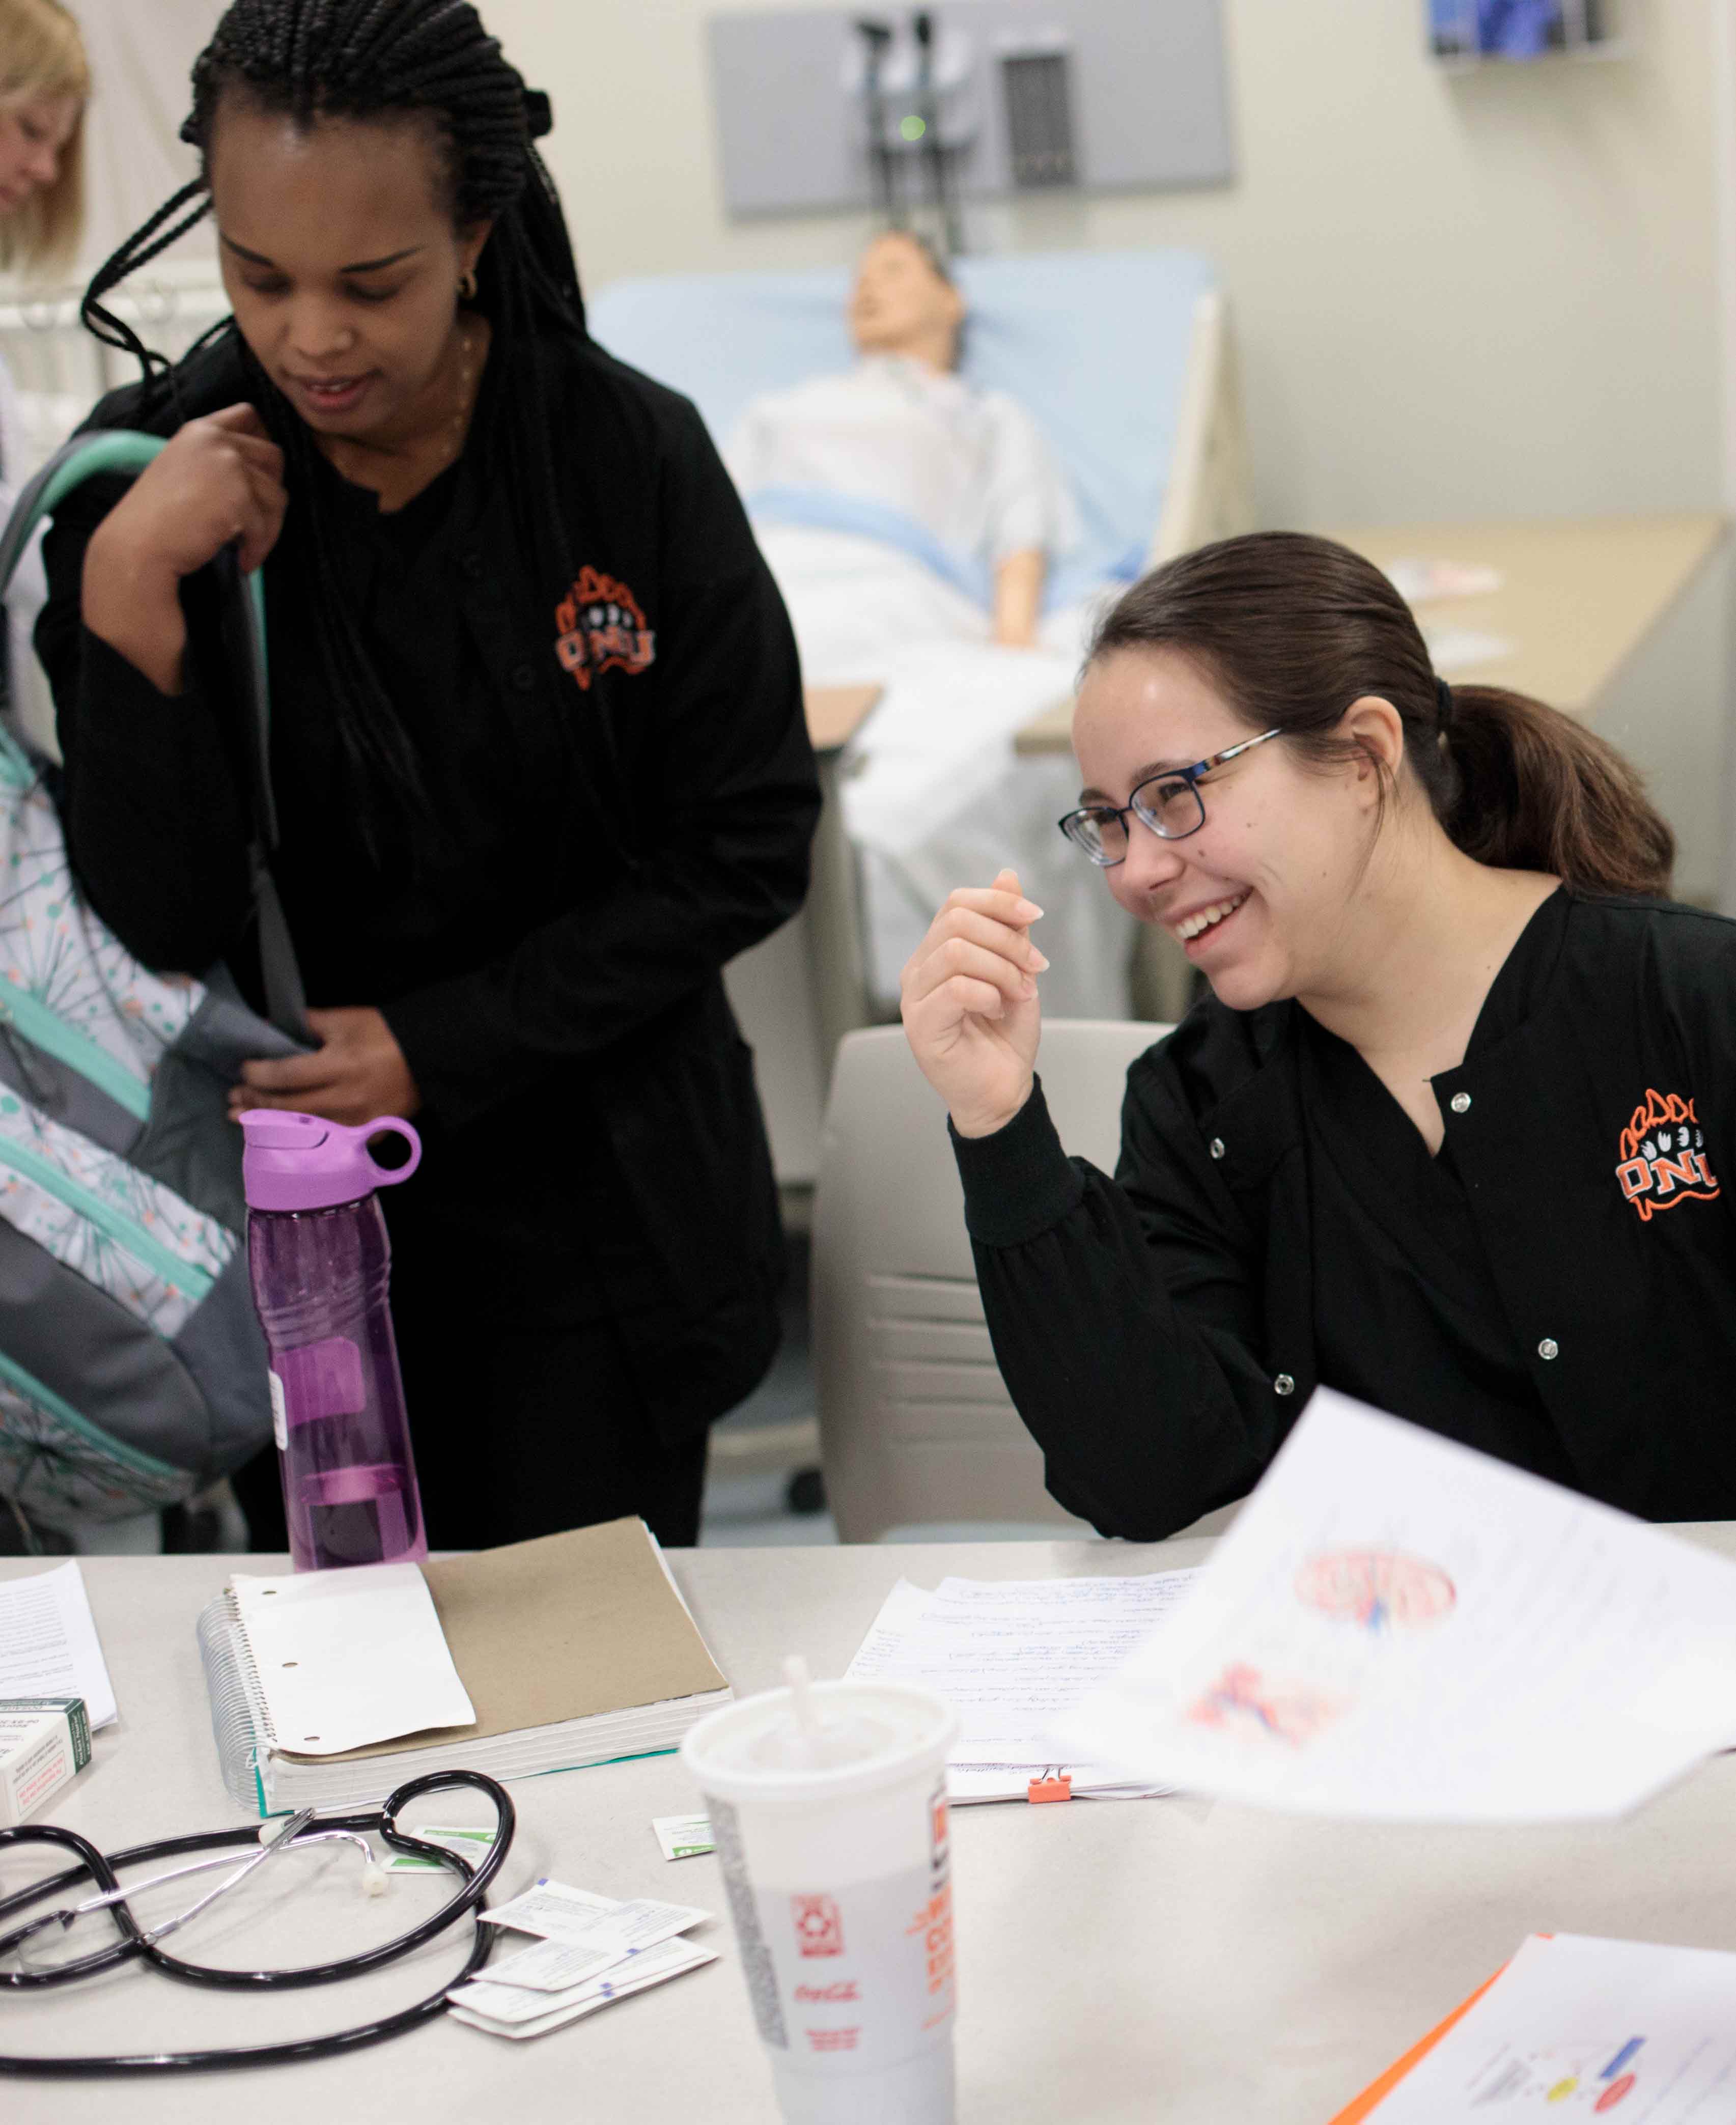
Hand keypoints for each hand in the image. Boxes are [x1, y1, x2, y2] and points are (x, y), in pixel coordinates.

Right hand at [84, 404, 287, 693]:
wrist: (138, 547)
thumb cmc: (157, 520)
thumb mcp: (182, 470)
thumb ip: (214, 461)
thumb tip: (261, 476)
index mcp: (200, 430)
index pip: (248, 415)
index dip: (264, 442)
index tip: (263, 473)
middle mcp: (216, 440)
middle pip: (274, 458)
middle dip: (271, 493)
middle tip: (257, 521)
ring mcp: (229, 465)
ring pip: (277, 496)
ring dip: (267, 529)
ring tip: (245, 548)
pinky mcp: (239, 497)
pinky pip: (267, 526)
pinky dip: (258, 548)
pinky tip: (241, 560)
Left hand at [228, 1007, 420, 1129]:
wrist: (428, 1062)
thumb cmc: (386, 1036)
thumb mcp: (348, 1020)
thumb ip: (307, 1024)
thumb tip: (269, 1027)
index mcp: (341, 1067)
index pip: (285, 1077)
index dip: (258, 1075)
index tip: (245, 1069)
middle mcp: (346, 1100)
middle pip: (286, 1107)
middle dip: (254, 1101)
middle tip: (233, 1097)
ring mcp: (356, 1125)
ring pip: (299, 1131)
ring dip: (266, 1124)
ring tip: (241, 1118)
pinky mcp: (364, 1139)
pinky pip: (322, 1142)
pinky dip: (296, 1137)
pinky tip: (277, 1132)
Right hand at [900, 867, 1047, 1137]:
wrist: (1002, 1090)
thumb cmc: (1004, 1036)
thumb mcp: (1017, 970)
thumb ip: (1009, 927)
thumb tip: (1006, 875)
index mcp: (937, 952)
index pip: (957, 903)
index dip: (999, 901)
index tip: (1035, 916)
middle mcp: (919, 970)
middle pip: (958, 921)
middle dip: (1008, 939)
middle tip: (1036, 966)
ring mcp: (915, 997)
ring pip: (957, 951)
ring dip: (1002, 969)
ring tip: (1021, 993)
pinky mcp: (921, 1025)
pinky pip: (956, 988)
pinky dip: (989, 994)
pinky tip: (999, 1011)